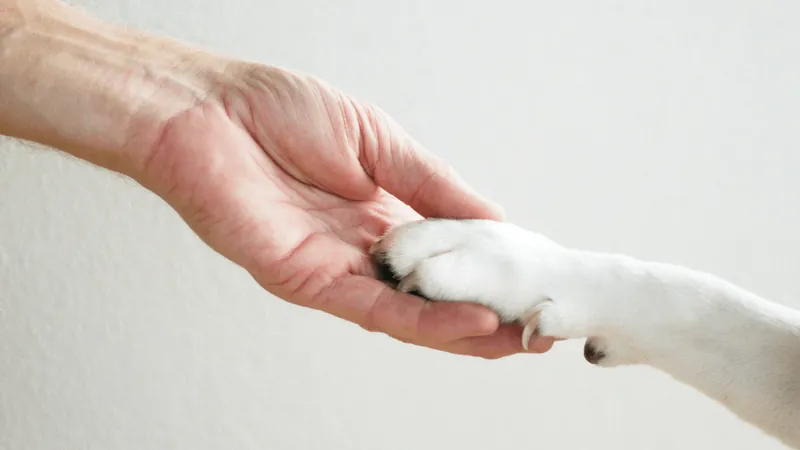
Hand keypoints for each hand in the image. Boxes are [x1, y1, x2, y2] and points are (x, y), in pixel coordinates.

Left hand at [136, 62, 554, 357]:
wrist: (208, 110)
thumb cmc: (281, 110)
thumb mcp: (382, 141)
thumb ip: (434, 187)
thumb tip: (495, 221)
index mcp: (381, 211)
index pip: (446, 254)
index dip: (489, 271)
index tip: (535, 282)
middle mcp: (363, 248)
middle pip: (431, 293)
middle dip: (485, 314)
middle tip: (538, 329)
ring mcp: (335, 268)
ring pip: (408, 312)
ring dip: (463, 329)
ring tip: (518, 338)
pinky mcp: (305, 279)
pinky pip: (372, 308)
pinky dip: (422, 319)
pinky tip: (469, 322)